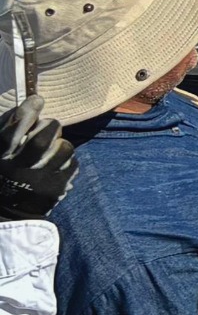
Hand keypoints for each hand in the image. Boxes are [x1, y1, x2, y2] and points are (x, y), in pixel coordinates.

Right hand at [0, 100, 74, 218]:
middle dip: (50, 125)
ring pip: (64, 147)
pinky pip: (72, 163)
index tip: (37, 99)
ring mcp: (40, 179)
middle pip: (45, 135)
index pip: (12, 130)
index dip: (26, 111)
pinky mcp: (57, 188)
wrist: (9, 214)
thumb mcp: (0, 154)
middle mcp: (18, 168)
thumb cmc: (5, 175)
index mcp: (1, 157)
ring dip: (60, 145)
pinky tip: (54, 168)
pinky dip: (66, 162)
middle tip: (48, 126)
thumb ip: (8, 130)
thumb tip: (30, 104)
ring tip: (49, 152)